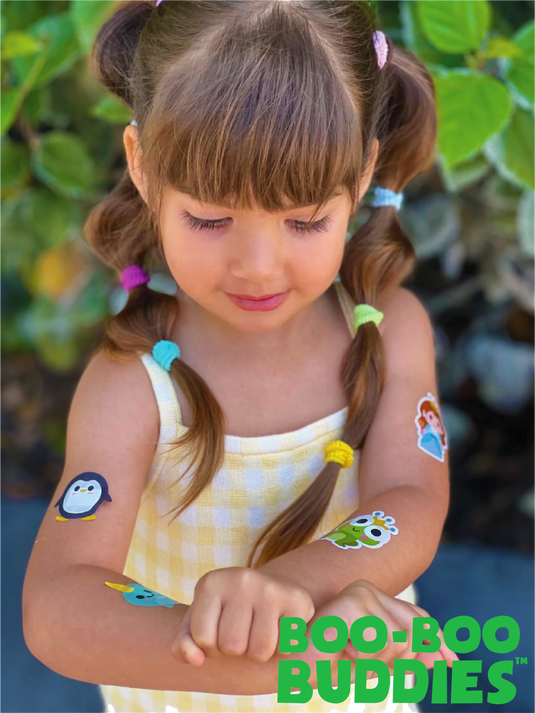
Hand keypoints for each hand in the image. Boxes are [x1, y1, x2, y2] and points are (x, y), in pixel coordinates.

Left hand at [170, 567, 314, 666]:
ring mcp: (270, 588)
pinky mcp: (296, 600)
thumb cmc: (226, 613)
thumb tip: (196, 660)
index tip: (217, 631)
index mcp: (212, 582)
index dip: (210, 647)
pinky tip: (277, 631)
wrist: (268, 592)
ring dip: (258, 653)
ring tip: (257, 633)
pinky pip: (286, 647)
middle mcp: (241, 579)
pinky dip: (281, 650)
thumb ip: (184, 645)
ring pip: (260, 651)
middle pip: (232, 647)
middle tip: (241, 632)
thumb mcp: (199, 624)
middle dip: (235, 650)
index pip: (203, 639)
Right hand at [298, 579, 457, 686]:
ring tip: (347, 654)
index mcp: (375, 601)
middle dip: (396, 660)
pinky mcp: (352, 601)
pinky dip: (363, 656)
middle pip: (413, 634)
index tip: (452, 662)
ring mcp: (360, 592)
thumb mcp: (376, 662)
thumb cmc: (330, 662)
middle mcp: (369, 591)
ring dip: (375, 662)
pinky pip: (380, 640)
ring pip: (398, 641)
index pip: (418, 618)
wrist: (292, 663)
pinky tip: (340, 648)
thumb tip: (450, 659)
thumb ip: (408, 656)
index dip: (435, 640)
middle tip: (358, 659)